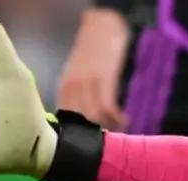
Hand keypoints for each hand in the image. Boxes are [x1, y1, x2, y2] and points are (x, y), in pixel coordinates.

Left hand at [57, 8, 129, 129]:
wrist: (102, 31)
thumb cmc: (93, 58)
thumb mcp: (77, 79)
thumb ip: (77, 99)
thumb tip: (83, 122)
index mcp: (64, 90)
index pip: (67, 121)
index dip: (80, 135)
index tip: (91, 143)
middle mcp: (71, 88)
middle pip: (81, 122)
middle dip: (95, 135)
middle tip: (107, 139)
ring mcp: (86, 84)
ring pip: (94, 117)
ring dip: (108, 127)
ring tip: (117, 129)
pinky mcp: (101, 80)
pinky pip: (107, 107)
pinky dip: (117, 118)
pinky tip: (123, 119)